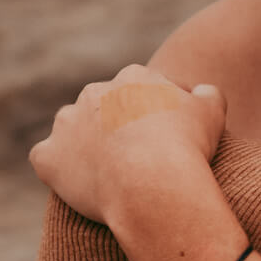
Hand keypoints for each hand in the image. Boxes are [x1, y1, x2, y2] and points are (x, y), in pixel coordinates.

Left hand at [29, 64, 225, 224]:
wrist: (153, 183)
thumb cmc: (186, 146)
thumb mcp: (212, 111)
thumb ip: (207, 94)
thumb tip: (202, 91)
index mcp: (134, 77)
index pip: (147, 88)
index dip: (161, 112)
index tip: (173, 135)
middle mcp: (95, 92)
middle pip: (106, 106)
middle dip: (120, 125)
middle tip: (142, 155)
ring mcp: (67, 124)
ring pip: (73, 128)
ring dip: (86, 142)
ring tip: (111, 171)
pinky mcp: (49, 157)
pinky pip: (48, 159)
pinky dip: (60, 168)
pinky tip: (80, 183)